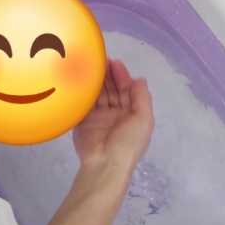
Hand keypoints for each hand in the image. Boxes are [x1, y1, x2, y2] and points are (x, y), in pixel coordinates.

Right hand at [72, 59, 153, 173]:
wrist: (105, 164)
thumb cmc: (128, 142)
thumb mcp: (143, 119)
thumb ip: (142, 97)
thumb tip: (140, 79)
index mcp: (132, 114)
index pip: (127, 89)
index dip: (122, 75)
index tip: (114, 63)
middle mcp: (116, 114)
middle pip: (112, 89)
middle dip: (108, 75)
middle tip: (100, 60)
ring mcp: (99, 117)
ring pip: (98, 94)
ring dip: (96, 80)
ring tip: (90, 66)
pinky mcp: (84, 121)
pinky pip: (84, 103)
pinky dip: (84, 91)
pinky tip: (81, 79)